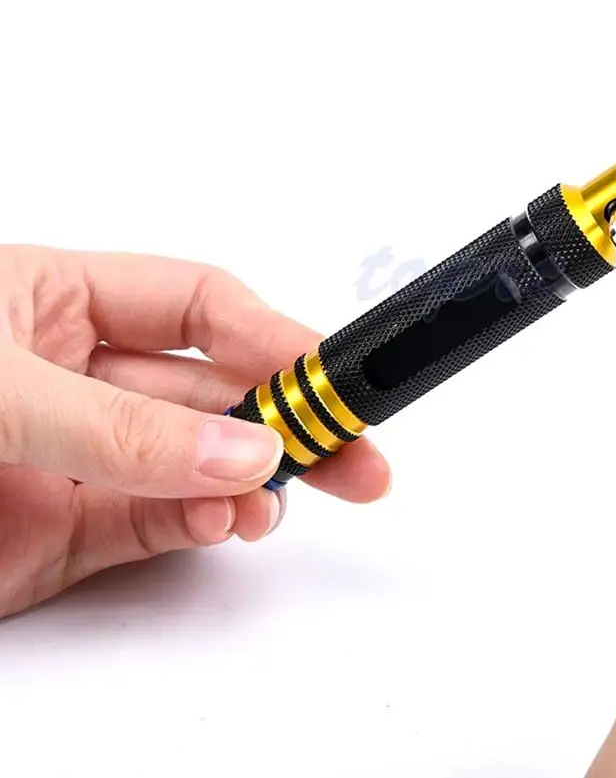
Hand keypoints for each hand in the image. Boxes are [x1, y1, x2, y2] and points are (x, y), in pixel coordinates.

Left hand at [0, 245, 390, 618]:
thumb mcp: (0, 394)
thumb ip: (118, 426)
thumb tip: (243, 449)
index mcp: (55, 303)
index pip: (197, 307)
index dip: (270, 337)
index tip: (331, 378)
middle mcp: (72, 377)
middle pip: (213, 392)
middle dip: (288, 422)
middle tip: (357, 453)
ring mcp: (71, 459)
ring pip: (193, 466)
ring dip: (248, 484)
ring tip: (274, 504)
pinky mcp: (58, 536)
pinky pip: (150, 525)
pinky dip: (197, 527)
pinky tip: (223, 524)